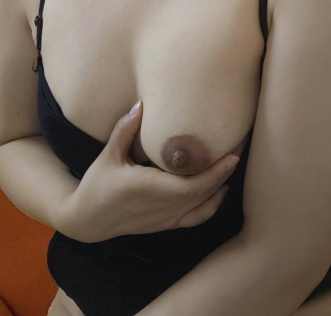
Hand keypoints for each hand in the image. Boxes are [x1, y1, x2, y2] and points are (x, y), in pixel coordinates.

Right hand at [55, 99, 240, 242]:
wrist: (88, 220)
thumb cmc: (97, 184)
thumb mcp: (108, 155)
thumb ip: (124, 130)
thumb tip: (140, 104)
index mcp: (147, 188)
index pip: (190, 185)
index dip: (215, 173)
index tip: (233, 154)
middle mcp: (161, 207)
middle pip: (204, 192)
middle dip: (225, 171)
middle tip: (242, 145)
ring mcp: (165, 219)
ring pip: (203, 205)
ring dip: (222, 185)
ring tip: (235, 160)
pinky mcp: (166, 225)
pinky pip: (196, 218)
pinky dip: (212, 205)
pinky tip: (222, 189)